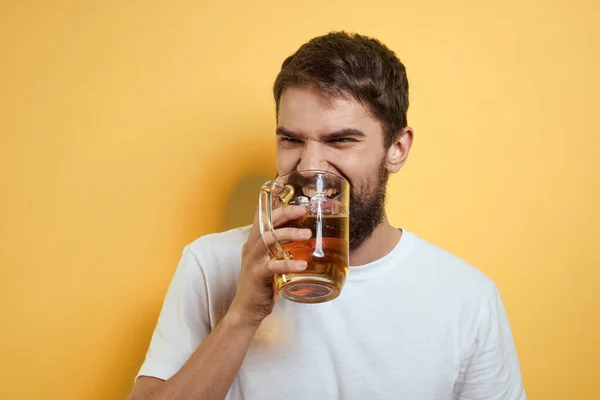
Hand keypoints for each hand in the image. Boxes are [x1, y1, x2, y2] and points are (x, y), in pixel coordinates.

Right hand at [229, 205, 310, 326]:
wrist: (247, 309)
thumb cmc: (264, 284)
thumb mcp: (273, 261)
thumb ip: (284, 248)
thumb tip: (308, 238)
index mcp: (255, 240)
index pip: (262, 214)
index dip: (272, 200)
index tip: (285, 186)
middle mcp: (251, 246)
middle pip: (266, 222)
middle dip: (285, 212)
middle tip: (304, 209)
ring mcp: (252, 260)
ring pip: (269, 239)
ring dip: (289, 234)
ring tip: (307, 234)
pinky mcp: (256, 275)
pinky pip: (273, 265)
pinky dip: (288, 263)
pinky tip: (303, 264)